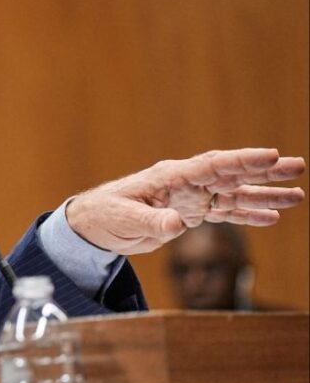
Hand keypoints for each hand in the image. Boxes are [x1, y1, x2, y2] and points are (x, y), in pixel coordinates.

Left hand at [66, 148, 305, 255]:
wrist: (92, 226)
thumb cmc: (103, 215)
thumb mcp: (124, 218)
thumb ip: (151, 221)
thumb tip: (176, 224)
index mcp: (170, 177)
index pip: (211, 166)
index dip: (241, 161)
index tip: (271, 155)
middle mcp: (185, 184)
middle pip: (230, 175)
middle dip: (264, 171)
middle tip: (297, 165)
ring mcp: (190, 199)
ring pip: (233, 194)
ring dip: (263, 196)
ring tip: (297, 195)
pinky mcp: (189, 214)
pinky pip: (224, 213)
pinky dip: (247, 215)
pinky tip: (270, 218)